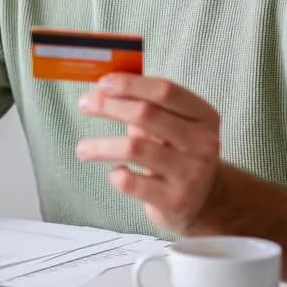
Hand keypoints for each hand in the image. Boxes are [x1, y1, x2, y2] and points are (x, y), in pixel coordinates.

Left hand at [75, 74, 222, 232]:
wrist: (204, 203)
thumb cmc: (177, 154)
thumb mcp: (172, 126)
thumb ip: (146, 106)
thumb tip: (103, 89)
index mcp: (203, 116)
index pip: (165, 91)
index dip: (131, 84)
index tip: (102, 83)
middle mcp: (203, 142)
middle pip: (147, 114)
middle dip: (109, 106)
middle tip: (84, 105)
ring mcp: (191, 173)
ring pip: (134, 148)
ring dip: (101, 146)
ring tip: (82, 148)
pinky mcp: (175, 200)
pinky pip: (132, 183)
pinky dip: (116, 175)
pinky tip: (114, 174)